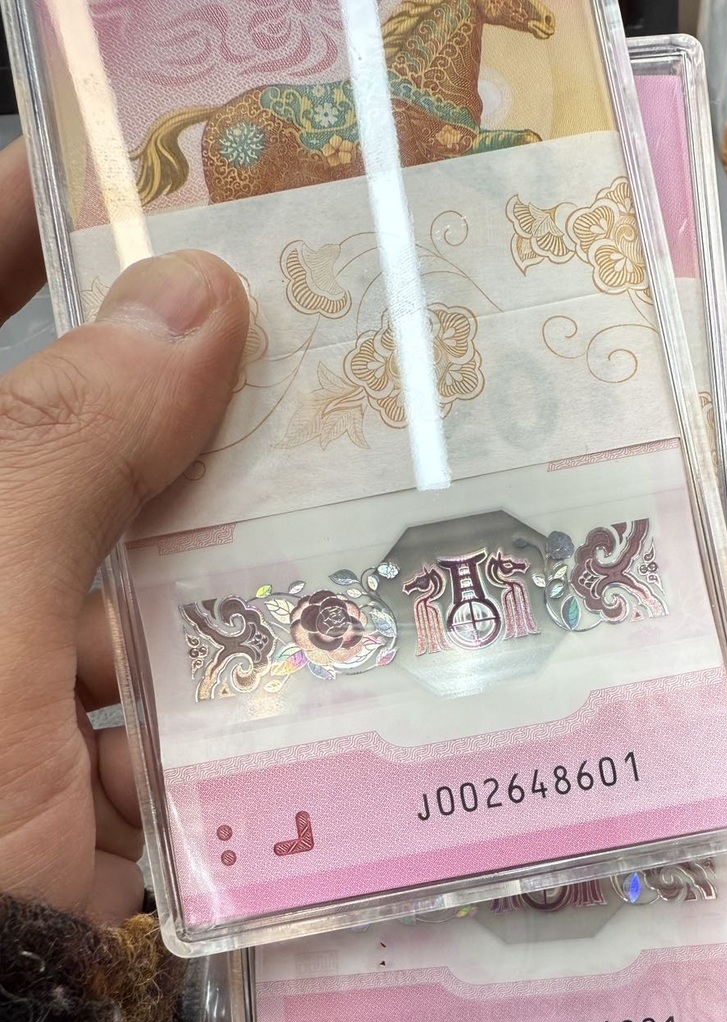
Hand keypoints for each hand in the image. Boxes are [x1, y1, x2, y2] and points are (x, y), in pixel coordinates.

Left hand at [0, 139, 247, 924]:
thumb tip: (186, 299)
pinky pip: (154, 707)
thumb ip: (63, 454)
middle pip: (60, 462)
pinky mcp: (60, 787)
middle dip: (176, 420)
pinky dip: (218, 701)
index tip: (126, 175)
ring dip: (221, 577)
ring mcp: (5, 700)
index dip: (14, 233)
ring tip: (340, 534)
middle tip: (300, 359)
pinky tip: (289, 694)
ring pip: (126, 588)